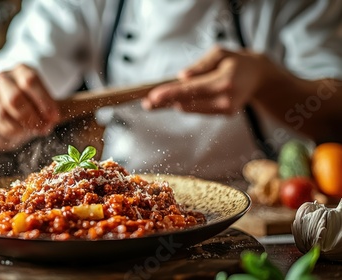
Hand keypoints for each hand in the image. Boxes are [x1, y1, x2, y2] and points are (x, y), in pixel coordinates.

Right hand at [0, 64, 59, 150]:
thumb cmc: (29, 101)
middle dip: (33, 117)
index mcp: (21, 69)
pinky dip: (12, 132)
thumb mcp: (43, 97)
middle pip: (15, 98)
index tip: (55, 117)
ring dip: (23, 126)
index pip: (31, 81)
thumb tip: (102, 100)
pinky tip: (21, 133)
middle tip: (45, 129)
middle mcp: (3, 78)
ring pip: (4, 113)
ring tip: (35, 130)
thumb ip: (58, 105)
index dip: (44, 101)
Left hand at [142, 46, 271, 114]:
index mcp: (223, 81)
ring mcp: (225, 109)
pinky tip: (175, 101)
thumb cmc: (236, 61)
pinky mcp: (224, 114)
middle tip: (146, 102)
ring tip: (154, 102)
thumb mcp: (219, 54)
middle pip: (188, 103)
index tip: (153, 96)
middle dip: (165, 102)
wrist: (259, 77)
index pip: (191, 89)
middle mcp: (225, 99)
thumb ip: (201, 66)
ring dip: (172, 104)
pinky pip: (198, 110)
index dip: (171, 93)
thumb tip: (182, 77)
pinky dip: (186, 104)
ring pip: (191, 109)